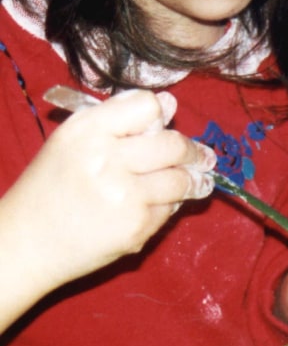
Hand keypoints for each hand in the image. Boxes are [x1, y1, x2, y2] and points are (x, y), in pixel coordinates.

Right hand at [0, 89, 215, 327]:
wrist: (26, 243)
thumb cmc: (52, 185)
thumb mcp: (73, 140)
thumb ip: (121, 118)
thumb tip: (170, 102)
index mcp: (87, 130)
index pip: (147, 105)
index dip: (159, 113)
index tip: (166, 123)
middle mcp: (107, 159)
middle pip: (173, 144)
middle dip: (193, 151)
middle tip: (203, 156)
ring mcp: (124, 196)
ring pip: (180, 180)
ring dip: (196, 180)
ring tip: (200, 180)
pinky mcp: (136, 227)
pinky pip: (170, 209)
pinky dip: (172, 204)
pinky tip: (163, 203)